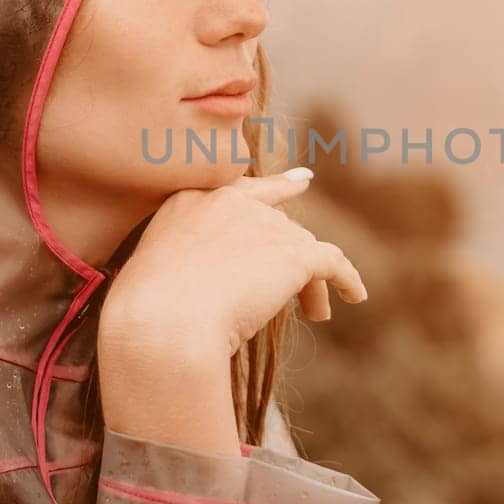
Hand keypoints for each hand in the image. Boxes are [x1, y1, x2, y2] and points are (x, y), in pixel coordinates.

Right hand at [98, 167, 368, 365]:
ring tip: (316, 314)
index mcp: (190, 201)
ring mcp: (262, 224)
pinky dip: (347, 279)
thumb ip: (185, 268)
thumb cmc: (147, 316)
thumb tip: (211, 291)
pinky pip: (332, 262)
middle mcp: (230, 204)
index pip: (243, 188)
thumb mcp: (156, 279)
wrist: (164, 322)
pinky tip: (356, 296)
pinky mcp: (293, 253)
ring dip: (310, 282)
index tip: (303, 181)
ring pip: (302, 248)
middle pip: (277, 225)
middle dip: (290, 256)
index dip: (277, 187)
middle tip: (299, 292)